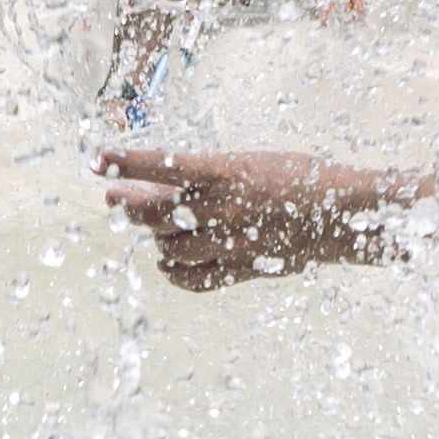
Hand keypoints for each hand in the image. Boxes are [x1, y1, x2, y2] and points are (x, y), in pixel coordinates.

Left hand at [95, 147, 363, 290]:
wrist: (340, 212)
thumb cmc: (296, 177)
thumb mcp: (249, 162)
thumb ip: (206, 172)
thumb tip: (159, 173)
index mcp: (227, 172)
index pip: (161, 164)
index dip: (125, 161)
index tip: (98, 158)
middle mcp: (224, 208)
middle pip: (156, 211)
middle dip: (127, 203)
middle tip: (112, 198)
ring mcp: (231, 242)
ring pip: (170, 246)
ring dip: (154, 236)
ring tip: (150, 227)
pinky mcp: (241, 268)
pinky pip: (195, 279)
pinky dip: (174, 273)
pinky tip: (167, 263)